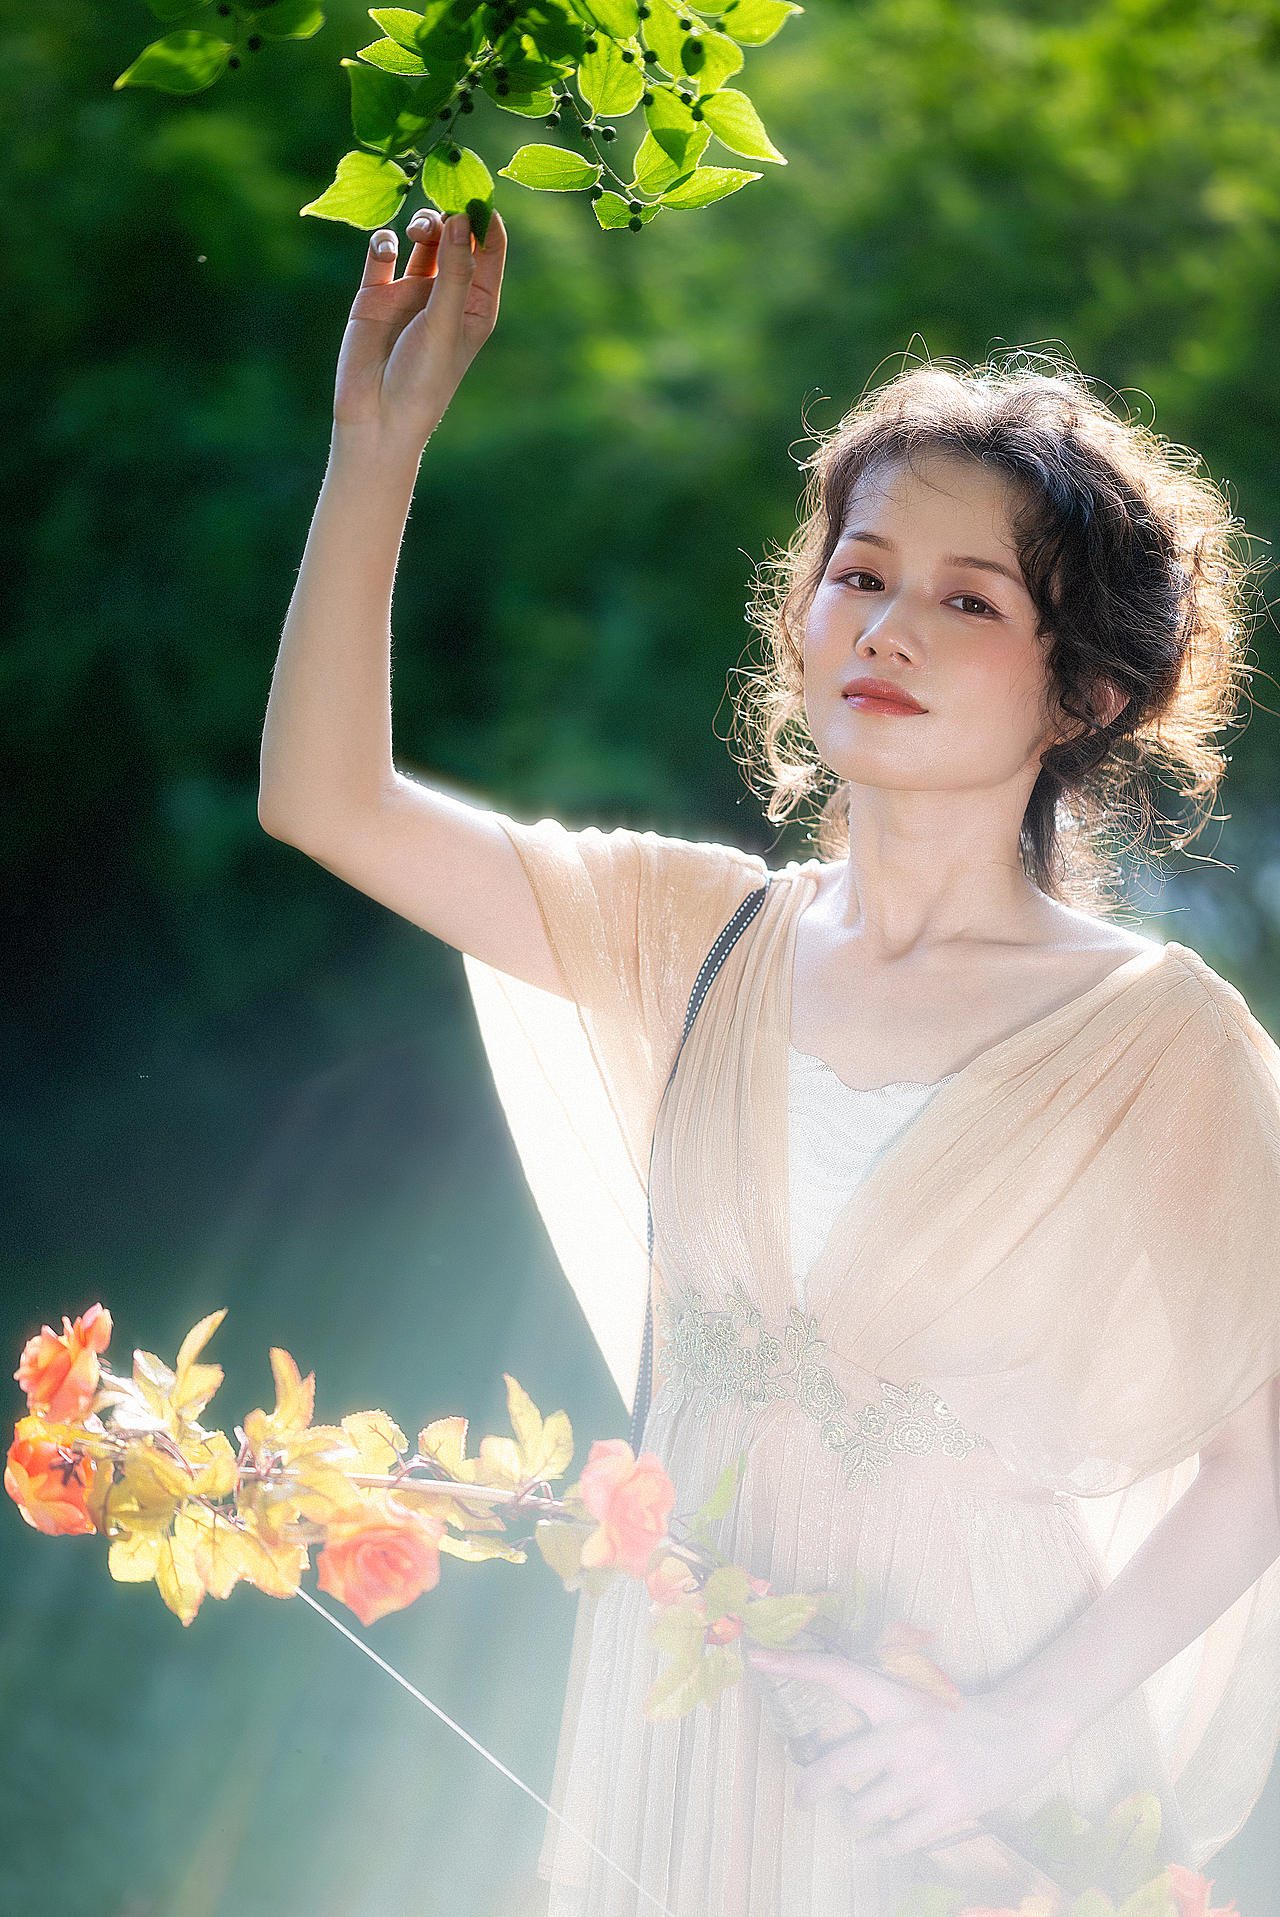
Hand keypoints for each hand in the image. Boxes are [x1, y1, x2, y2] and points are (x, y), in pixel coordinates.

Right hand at [333, 207, 507, 445]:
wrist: (376, 415)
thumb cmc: (422, 379)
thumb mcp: (444, 323)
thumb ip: (455, 271)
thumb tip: (461, 218)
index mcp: (477, 303)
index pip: (489, 249)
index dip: (484, 219)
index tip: (474, 194)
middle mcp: (446, 293)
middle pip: (455, 236)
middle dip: (450, 215)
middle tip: (442, 208)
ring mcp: (411, 290)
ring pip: (422, 238)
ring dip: (422, 225)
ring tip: (418, 233)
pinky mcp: (376, 292)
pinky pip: (382, 251)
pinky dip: (384, 242)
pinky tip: (385, 251)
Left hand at [747, 1647, 1074, 1860]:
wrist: (1021, 1729)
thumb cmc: (958, 1714)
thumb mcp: (916, 1696)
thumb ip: (877, 1707)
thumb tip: (832, 1720)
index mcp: (895, 1697)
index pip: (836, 1673)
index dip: (794, 1662)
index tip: (755, 1656)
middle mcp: (906, 1733)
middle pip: (837, 1764)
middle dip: (811, 1787)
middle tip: (802, 1797)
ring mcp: (926, 1773)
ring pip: (864, 1809)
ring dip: (852, 1820)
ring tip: (852, 1819)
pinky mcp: (948, 1806)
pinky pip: (898, 1838)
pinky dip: (878, 1846)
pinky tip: (872, 1844)